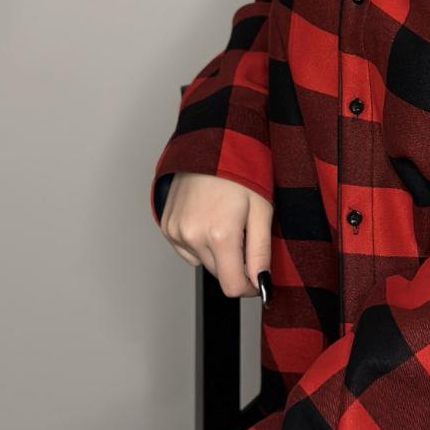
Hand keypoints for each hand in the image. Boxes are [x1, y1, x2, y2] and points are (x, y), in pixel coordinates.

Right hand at [159, 172, 272, 299]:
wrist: (211, 142)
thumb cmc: (240, 170)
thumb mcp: (262, 208)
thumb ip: (261, 251)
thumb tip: (262, 283)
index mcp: (220, 234)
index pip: (232, 286)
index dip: (250, 287)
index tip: (259, 280)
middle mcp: (193, 236)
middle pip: (218, 274)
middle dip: (235, 263)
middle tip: (246, 233)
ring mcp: (177, 231)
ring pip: (203, 261)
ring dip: (217, 251)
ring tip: (226, 219)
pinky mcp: (167, 226)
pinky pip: (187, 249)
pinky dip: (200, 242)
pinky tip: (209, 218)